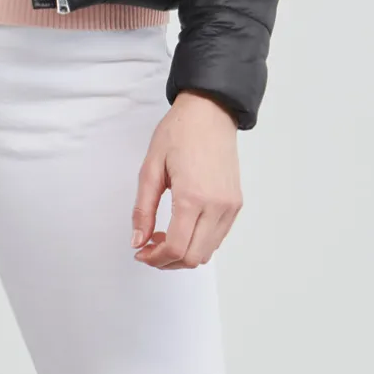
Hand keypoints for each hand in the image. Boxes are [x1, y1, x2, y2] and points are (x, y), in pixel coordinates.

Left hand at [130, 92, 242, 267]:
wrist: (210, 112)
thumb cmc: (179, 132)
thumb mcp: (151, 167)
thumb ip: (143, 209)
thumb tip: (138, 241)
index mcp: (193, 196)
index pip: (176, 248)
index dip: (155, 259)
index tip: (141, 252)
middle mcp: (216, 206)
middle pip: (193, 258)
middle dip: (168, 261)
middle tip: (149, 247)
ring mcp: (230, 206)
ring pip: (207, 252)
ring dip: (184, 254)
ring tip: (164, 235)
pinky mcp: (236, 203)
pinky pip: (218, 237)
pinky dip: (199, 242)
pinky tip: (183, 227)